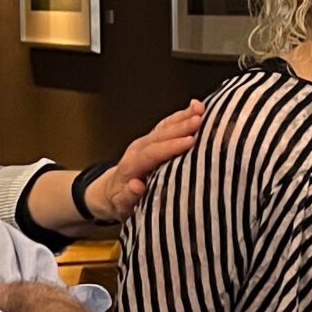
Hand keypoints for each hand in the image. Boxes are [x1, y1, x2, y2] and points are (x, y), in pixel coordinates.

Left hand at [87, 100, 205, 223]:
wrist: (110, 192)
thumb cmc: (120, 202)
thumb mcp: (122, 205)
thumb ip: (129, 196)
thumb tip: (137, 185)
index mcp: (131, 166)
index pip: (152, 153)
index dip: (171, 147)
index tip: (190, 142)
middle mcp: (138, 149)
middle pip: (160, 135)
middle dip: (180, 127)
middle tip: (200, 120)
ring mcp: (145, 142)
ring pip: (165, 127)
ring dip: (183, 116)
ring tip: (201, 108)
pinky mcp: (152, 139)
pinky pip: (167, 125)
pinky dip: (181, 115)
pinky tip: (195, 107)